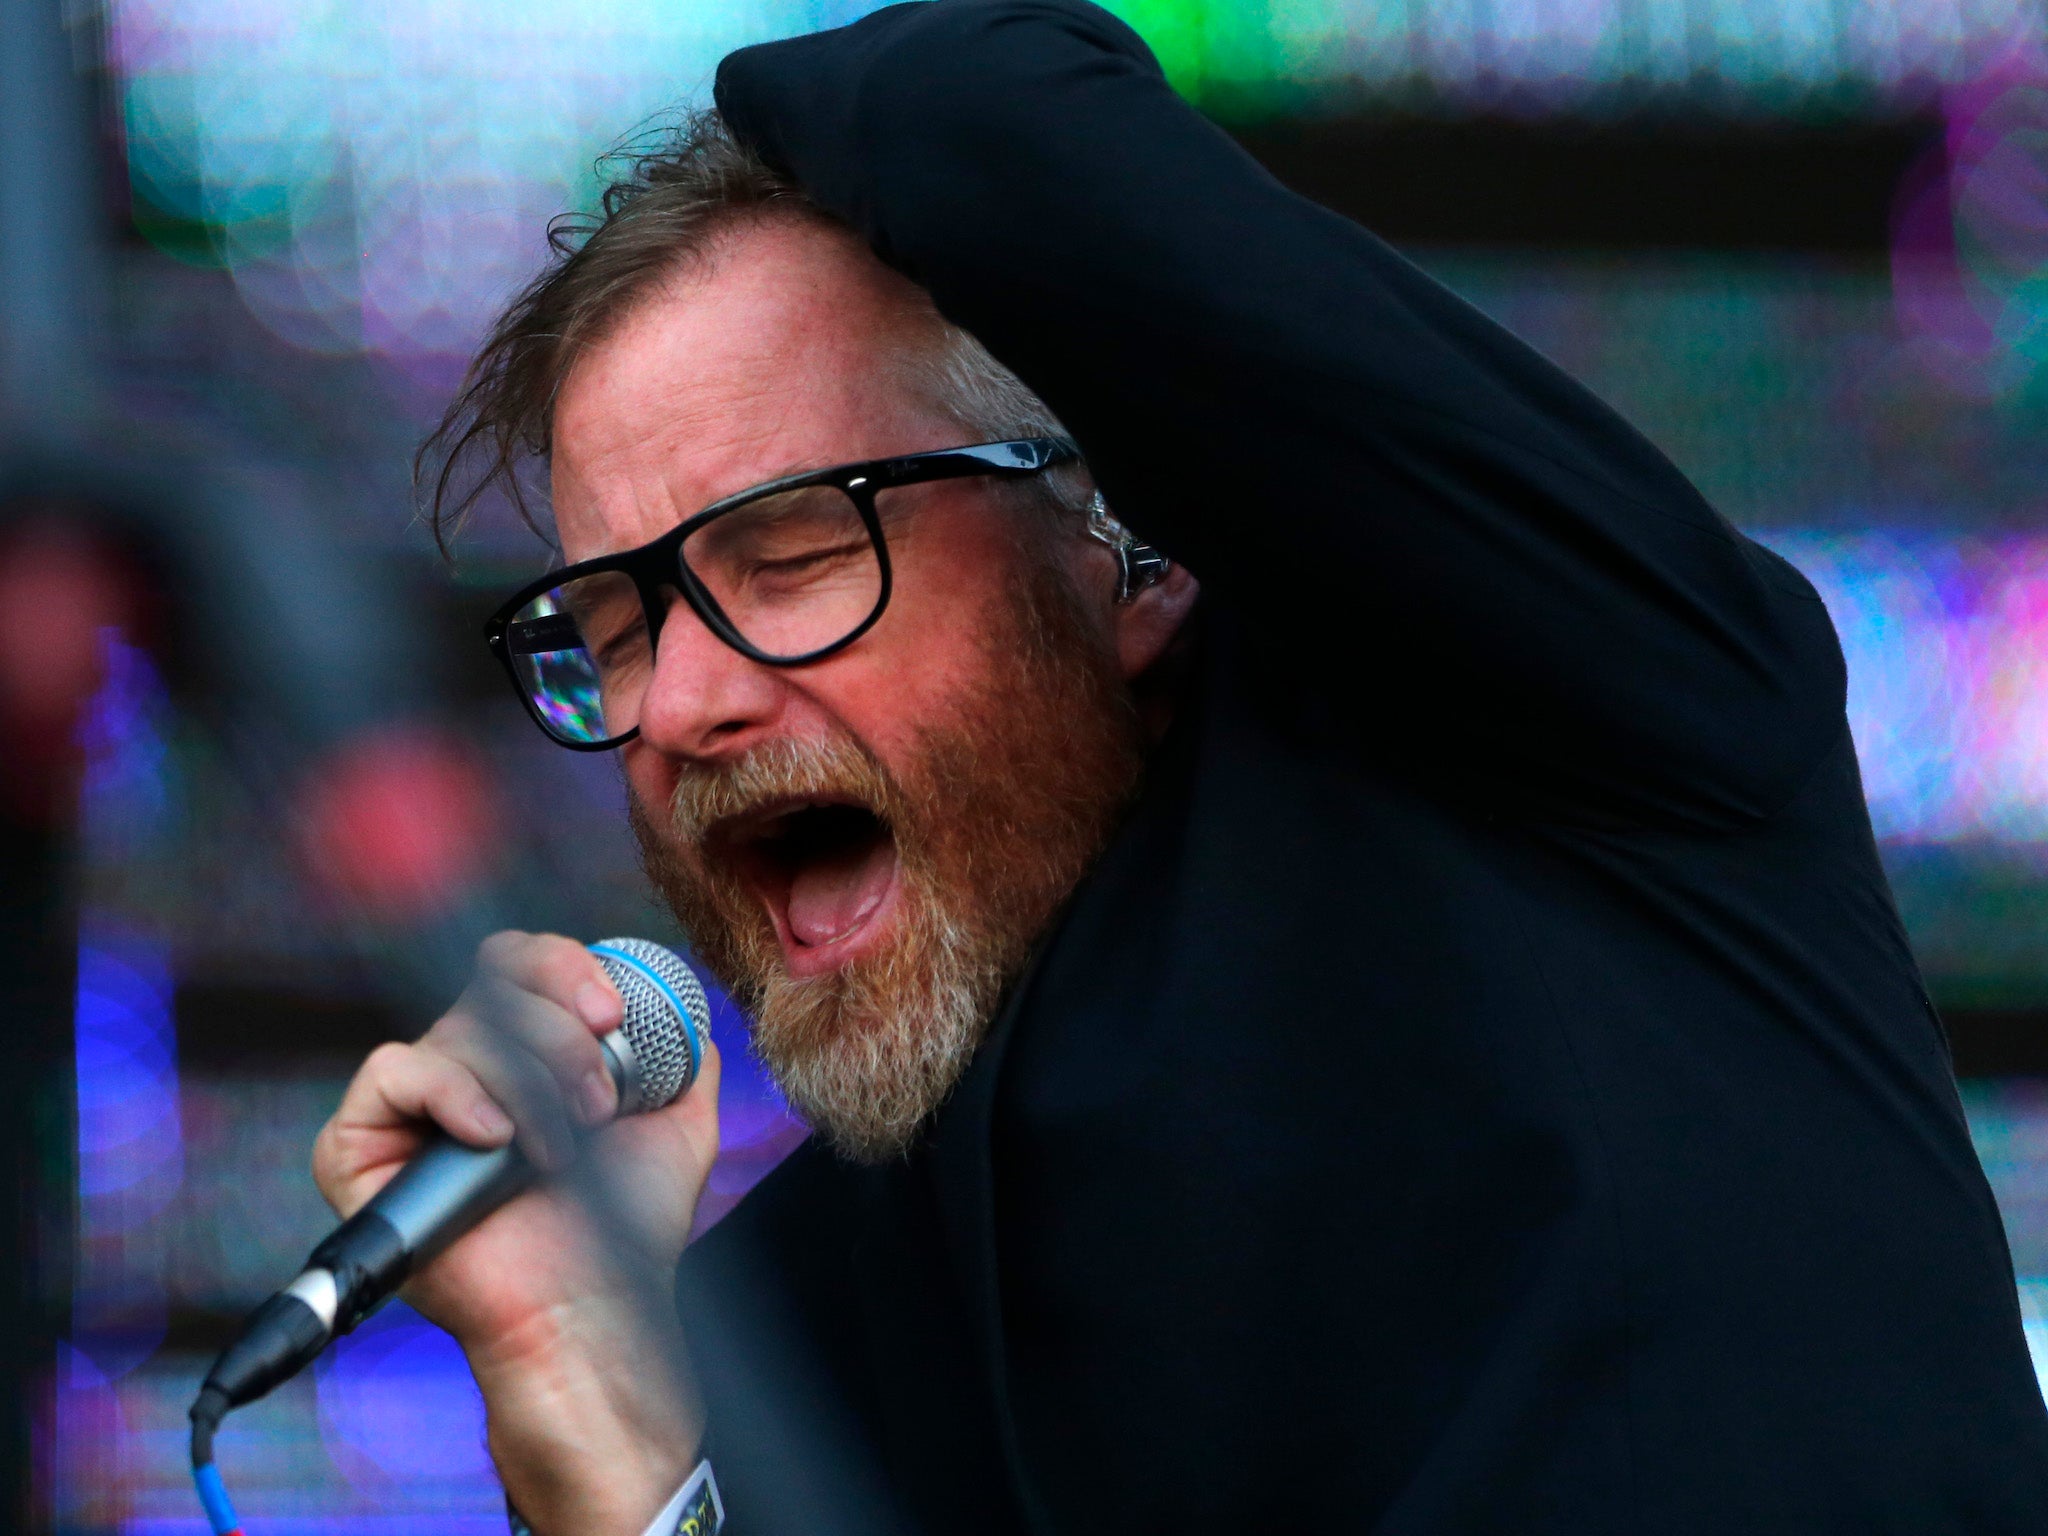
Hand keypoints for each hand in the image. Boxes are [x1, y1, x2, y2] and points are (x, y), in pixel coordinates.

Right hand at [313, 930, 719, 1533]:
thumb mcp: (679, 1123)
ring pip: (459, 1027)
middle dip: (559, 1023)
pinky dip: (453, 1092)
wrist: (589, 1306)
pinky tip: (495, 1136)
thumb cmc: (624, 1228)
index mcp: (525, 1052)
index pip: (523, 962)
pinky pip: (393, 1072)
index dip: (566, 966)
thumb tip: (682, 1008)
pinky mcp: (358, 1149)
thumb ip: (684, 1055)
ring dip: (529, 1079)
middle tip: (598, 1091)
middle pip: (492, 977)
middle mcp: (465, 1067)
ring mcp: (412, 1107)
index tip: (615, 1014)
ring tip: (563, 1146)